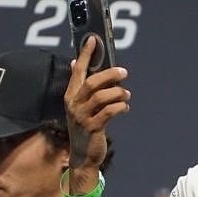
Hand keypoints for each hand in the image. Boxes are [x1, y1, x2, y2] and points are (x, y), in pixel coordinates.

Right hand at [64, 35, 130, 172]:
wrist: (83, 156)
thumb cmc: (85, 127)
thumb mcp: (79, 106)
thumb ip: (79, 86)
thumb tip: (75, 63)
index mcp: (71, 96)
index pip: (77, 71)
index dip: (85, 55)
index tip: (92, 40)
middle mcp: (74, 105)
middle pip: (92, 82)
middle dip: (110, 74)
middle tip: (124, 72)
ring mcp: (82, 117)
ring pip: (103, 97)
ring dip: (119, 93)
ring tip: (126, 95)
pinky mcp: (92, 128)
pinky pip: (109, 112)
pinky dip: (120, 106)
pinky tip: (125, 107)